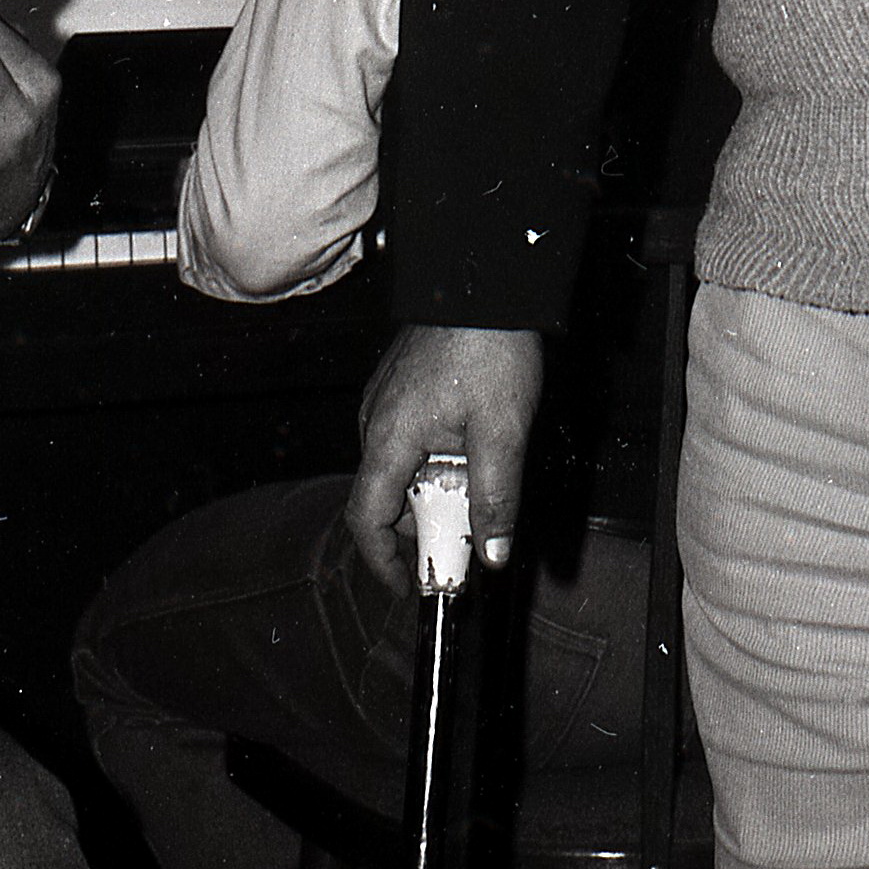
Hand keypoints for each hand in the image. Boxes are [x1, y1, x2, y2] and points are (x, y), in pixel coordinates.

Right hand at [345, 326, 544, 585]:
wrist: (484, 281)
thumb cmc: (490, 350)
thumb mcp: (503, 432)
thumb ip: (496, 498)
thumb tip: (493, 556)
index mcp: (388, 438)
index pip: (366, 519)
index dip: (384, 562)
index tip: (412, 587)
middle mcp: (374, 420)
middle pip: (384, 497)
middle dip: (423, 525)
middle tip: (470, 534)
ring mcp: (382, 398)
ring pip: (397, 467)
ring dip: (431, 489)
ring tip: (479, 482)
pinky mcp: (397, 382)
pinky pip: (404, 438)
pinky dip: (430, 459)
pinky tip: (469, 447)